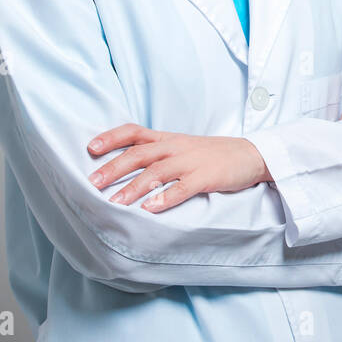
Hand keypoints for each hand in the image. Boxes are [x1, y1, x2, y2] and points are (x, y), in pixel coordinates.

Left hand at [86, 125, 271, 212]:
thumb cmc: (212, 154)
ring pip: (157, 171)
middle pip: (140, 153)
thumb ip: (158, 152)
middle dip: (114, 168)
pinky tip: (150, 209)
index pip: (135, 132)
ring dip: (134, 187)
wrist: (251, 155)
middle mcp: (176, 147)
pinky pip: (183, 188)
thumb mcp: (182, 147)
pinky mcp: (207, 177)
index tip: (91, 148)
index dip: (112, 138)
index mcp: (168, 139)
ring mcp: (192, 162)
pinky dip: (166, 198)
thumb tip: (124, 166)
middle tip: (92, 183)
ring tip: (115, 203)